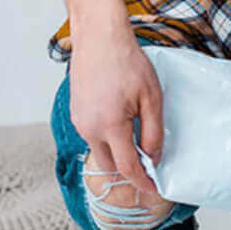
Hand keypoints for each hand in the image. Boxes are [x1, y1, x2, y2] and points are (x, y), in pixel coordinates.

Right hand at [68, 23, 164, 197]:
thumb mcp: (151, 97)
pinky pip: (92, 135)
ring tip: (138, 136)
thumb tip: (153, 158)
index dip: (143, 182)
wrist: (100, 38)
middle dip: (129, 169)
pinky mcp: (75, 112)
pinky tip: (122, 121)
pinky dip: (107, 138)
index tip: (155, 190)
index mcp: (109, 126)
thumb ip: (153, 131)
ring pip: (99, 150)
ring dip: (117, 151)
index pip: (128, 167)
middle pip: (110, 165)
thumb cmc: (128, 63)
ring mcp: (79, 121)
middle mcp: (89, 128)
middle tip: (150, 163)